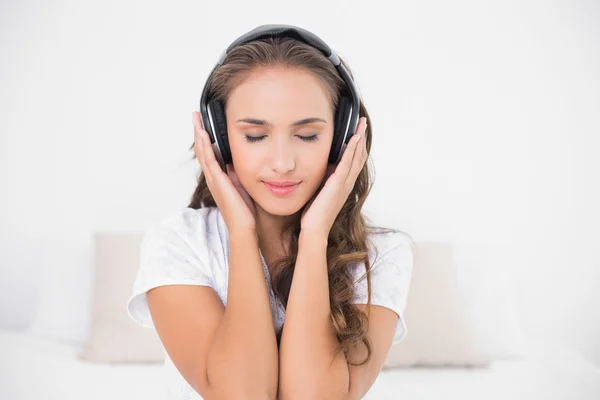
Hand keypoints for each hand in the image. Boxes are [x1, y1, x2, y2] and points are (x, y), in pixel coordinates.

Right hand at [192, 111, 256, 231]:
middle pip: (202, 150)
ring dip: (199, 134)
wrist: (244, 227)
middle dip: (198, 132)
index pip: (209, 154)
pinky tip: (203, 134)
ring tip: (196, 119)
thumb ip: (238, 174)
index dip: (205, 139)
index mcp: (218, 178)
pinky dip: (205, 146)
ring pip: (203, 152)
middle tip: (195, 115)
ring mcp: (213, 179)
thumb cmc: (245, 211)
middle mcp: (213, 178)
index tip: (204, 124)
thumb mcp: (243, 186)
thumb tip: (237, 161)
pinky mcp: (217, 181)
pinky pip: (209, 160)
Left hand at [300, 116, 367, 236]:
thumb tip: (322, 167)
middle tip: (362, 122)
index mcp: (343, 184)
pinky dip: (352, 150)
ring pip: (356, 157)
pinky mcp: (338, 184)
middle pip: (359, 156)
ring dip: (359, 139)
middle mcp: (347, 183)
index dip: (357, 146)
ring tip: (361, 124)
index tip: (357, 131)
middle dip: (361, 138)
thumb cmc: (314, 214)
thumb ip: (324, 180)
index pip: (354, 161)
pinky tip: (354, 138)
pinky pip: (347, 163)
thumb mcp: (320, 191)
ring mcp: (344, 183)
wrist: (314, 229)